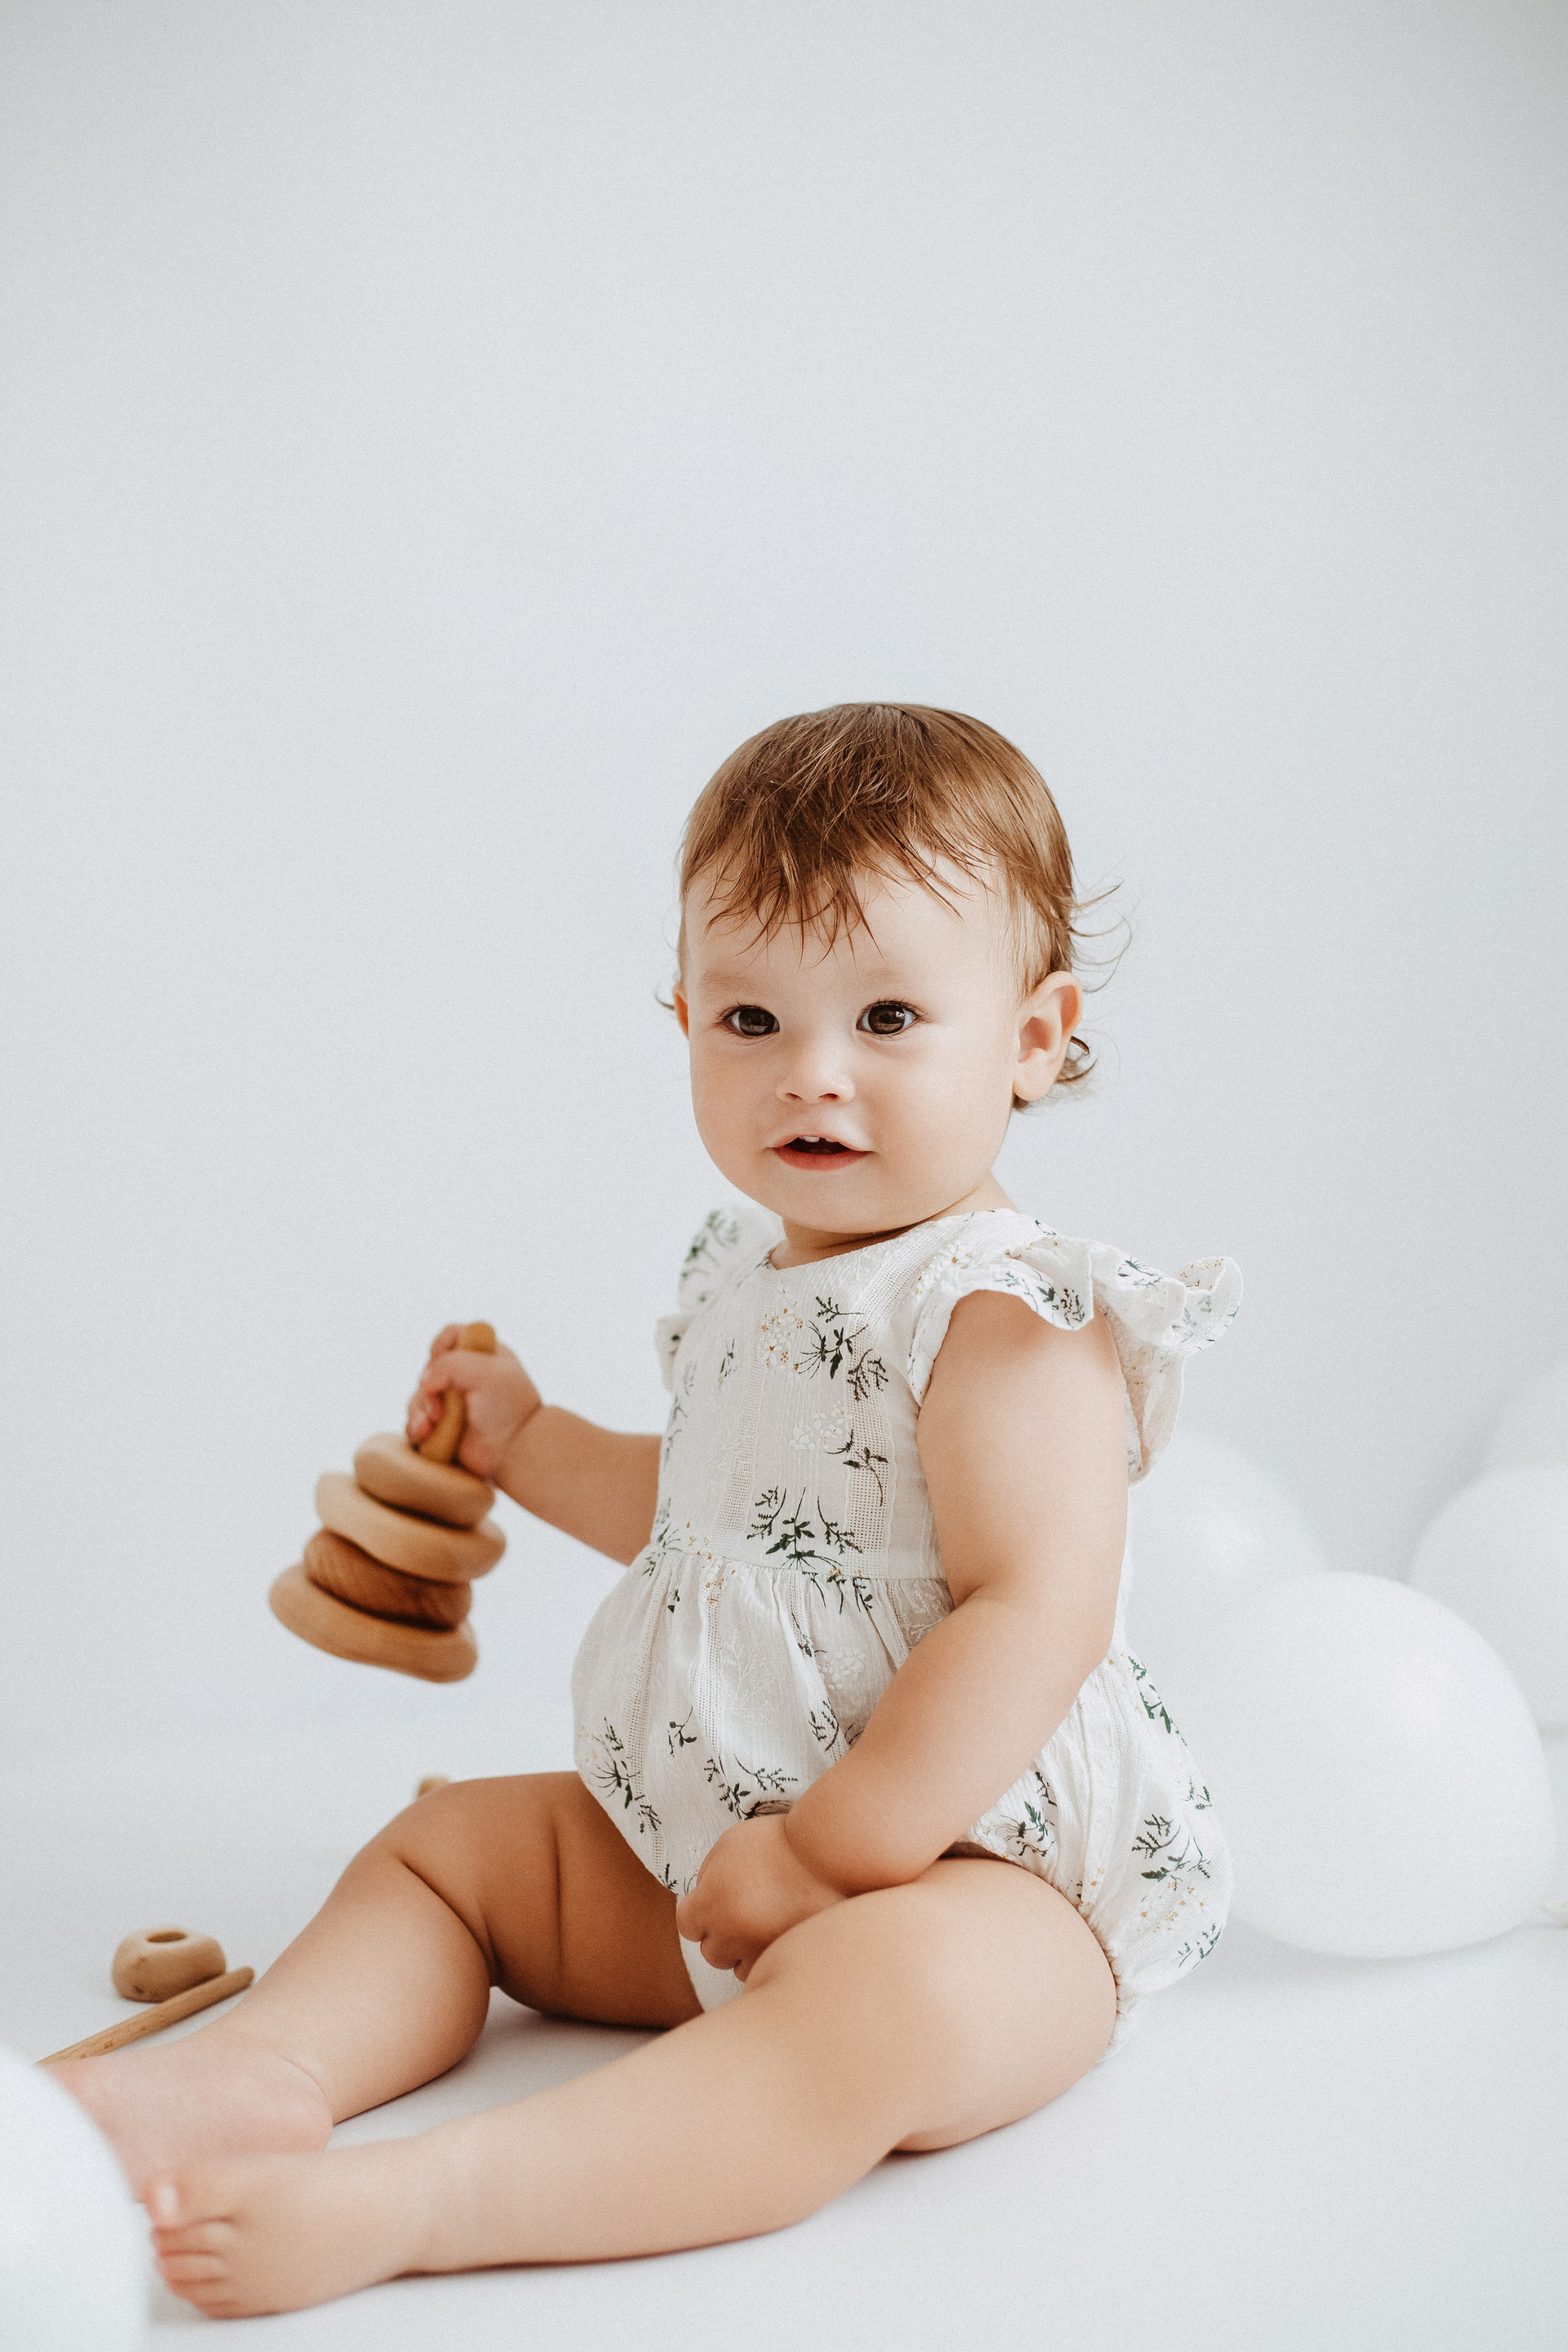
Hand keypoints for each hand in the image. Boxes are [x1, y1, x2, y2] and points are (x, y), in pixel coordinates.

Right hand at [405, 1328, 541, 1480]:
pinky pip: (417, 1423)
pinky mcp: (443, 1429)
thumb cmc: (510, 1409)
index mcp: (483, 1356)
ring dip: (419, 1410)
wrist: (516, 1451)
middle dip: (428, 1386)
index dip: (441, 1345)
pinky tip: (424, 1434)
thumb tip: (424, 1382)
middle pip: (429, 1369)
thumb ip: (451, 1365)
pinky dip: (416, 1427)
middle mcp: (466, 1378)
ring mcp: (453, 1405)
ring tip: (430, 1425)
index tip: (440, 1359)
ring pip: (419, 1398)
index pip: (452, 1336)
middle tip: (440, 1406)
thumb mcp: (487, 1373)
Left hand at [674, 1814, 844, 1979]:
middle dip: (722, 1934)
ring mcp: (761, 1951)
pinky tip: (781, 1933)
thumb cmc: (783, 1842)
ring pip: (738, 1967)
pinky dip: (768, 1957)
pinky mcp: (786, 1959)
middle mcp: (732, 1931)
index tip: (716, 1901)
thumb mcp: (733, 1843)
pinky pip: (766, 1970)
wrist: (835, 1854)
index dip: (699, 1911)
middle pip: (711, 1951)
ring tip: (767, 1923)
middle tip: (744, 1911)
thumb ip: (708, 1872)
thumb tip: (699, 1896)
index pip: (687, 1924)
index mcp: (714, 1898)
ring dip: (745, 1951)